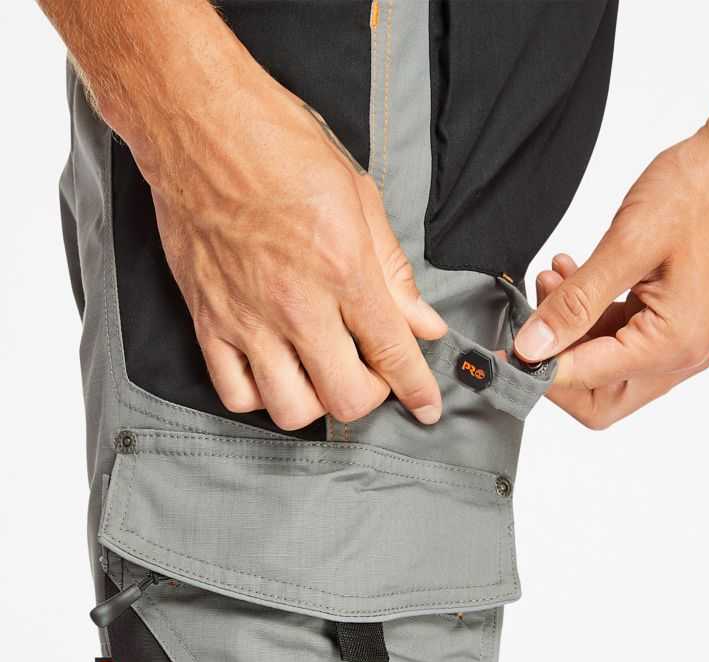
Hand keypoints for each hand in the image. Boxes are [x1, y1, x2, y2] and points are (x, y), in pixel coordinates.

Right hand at [145, 79, 445, 429]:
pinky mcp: (207, 319)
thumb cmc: (279, 146)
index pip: (393, 354)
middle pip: (346, 398)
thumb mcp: (359, 197)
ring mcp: (247, 318)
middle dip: (371, 395)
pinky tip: (274, 372)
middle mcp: (296, 305)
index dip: (418, 390)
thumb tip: (424, 323)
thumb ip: (394, 271)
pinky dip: (261, 396)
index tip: (427, 406)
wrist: (198, 121)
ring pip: (291, 410)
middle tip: (370, 372)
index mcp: (343, 270)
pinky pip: (234, 393)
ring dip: (317, 402)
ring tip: (321, 373)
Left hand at [516, 124, 708, 428]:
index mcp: (673, 345)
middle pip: (601, 397)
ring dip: (574, 332)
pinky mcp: (681, 321)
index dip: (539, 370)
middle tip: (531, 323)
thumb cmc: (704, 192)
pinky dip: (596, 316)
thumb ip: (576, 303)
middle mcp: (685, 355)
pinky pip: (627, 339)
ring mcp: (686, 341)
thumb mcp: (628, 245)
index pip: (587, 383)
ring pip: (610, 367)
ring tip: (553, 279)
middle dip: (558, 363)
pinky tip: (576, 276)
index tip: (504, 348)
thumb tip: (533, 348)